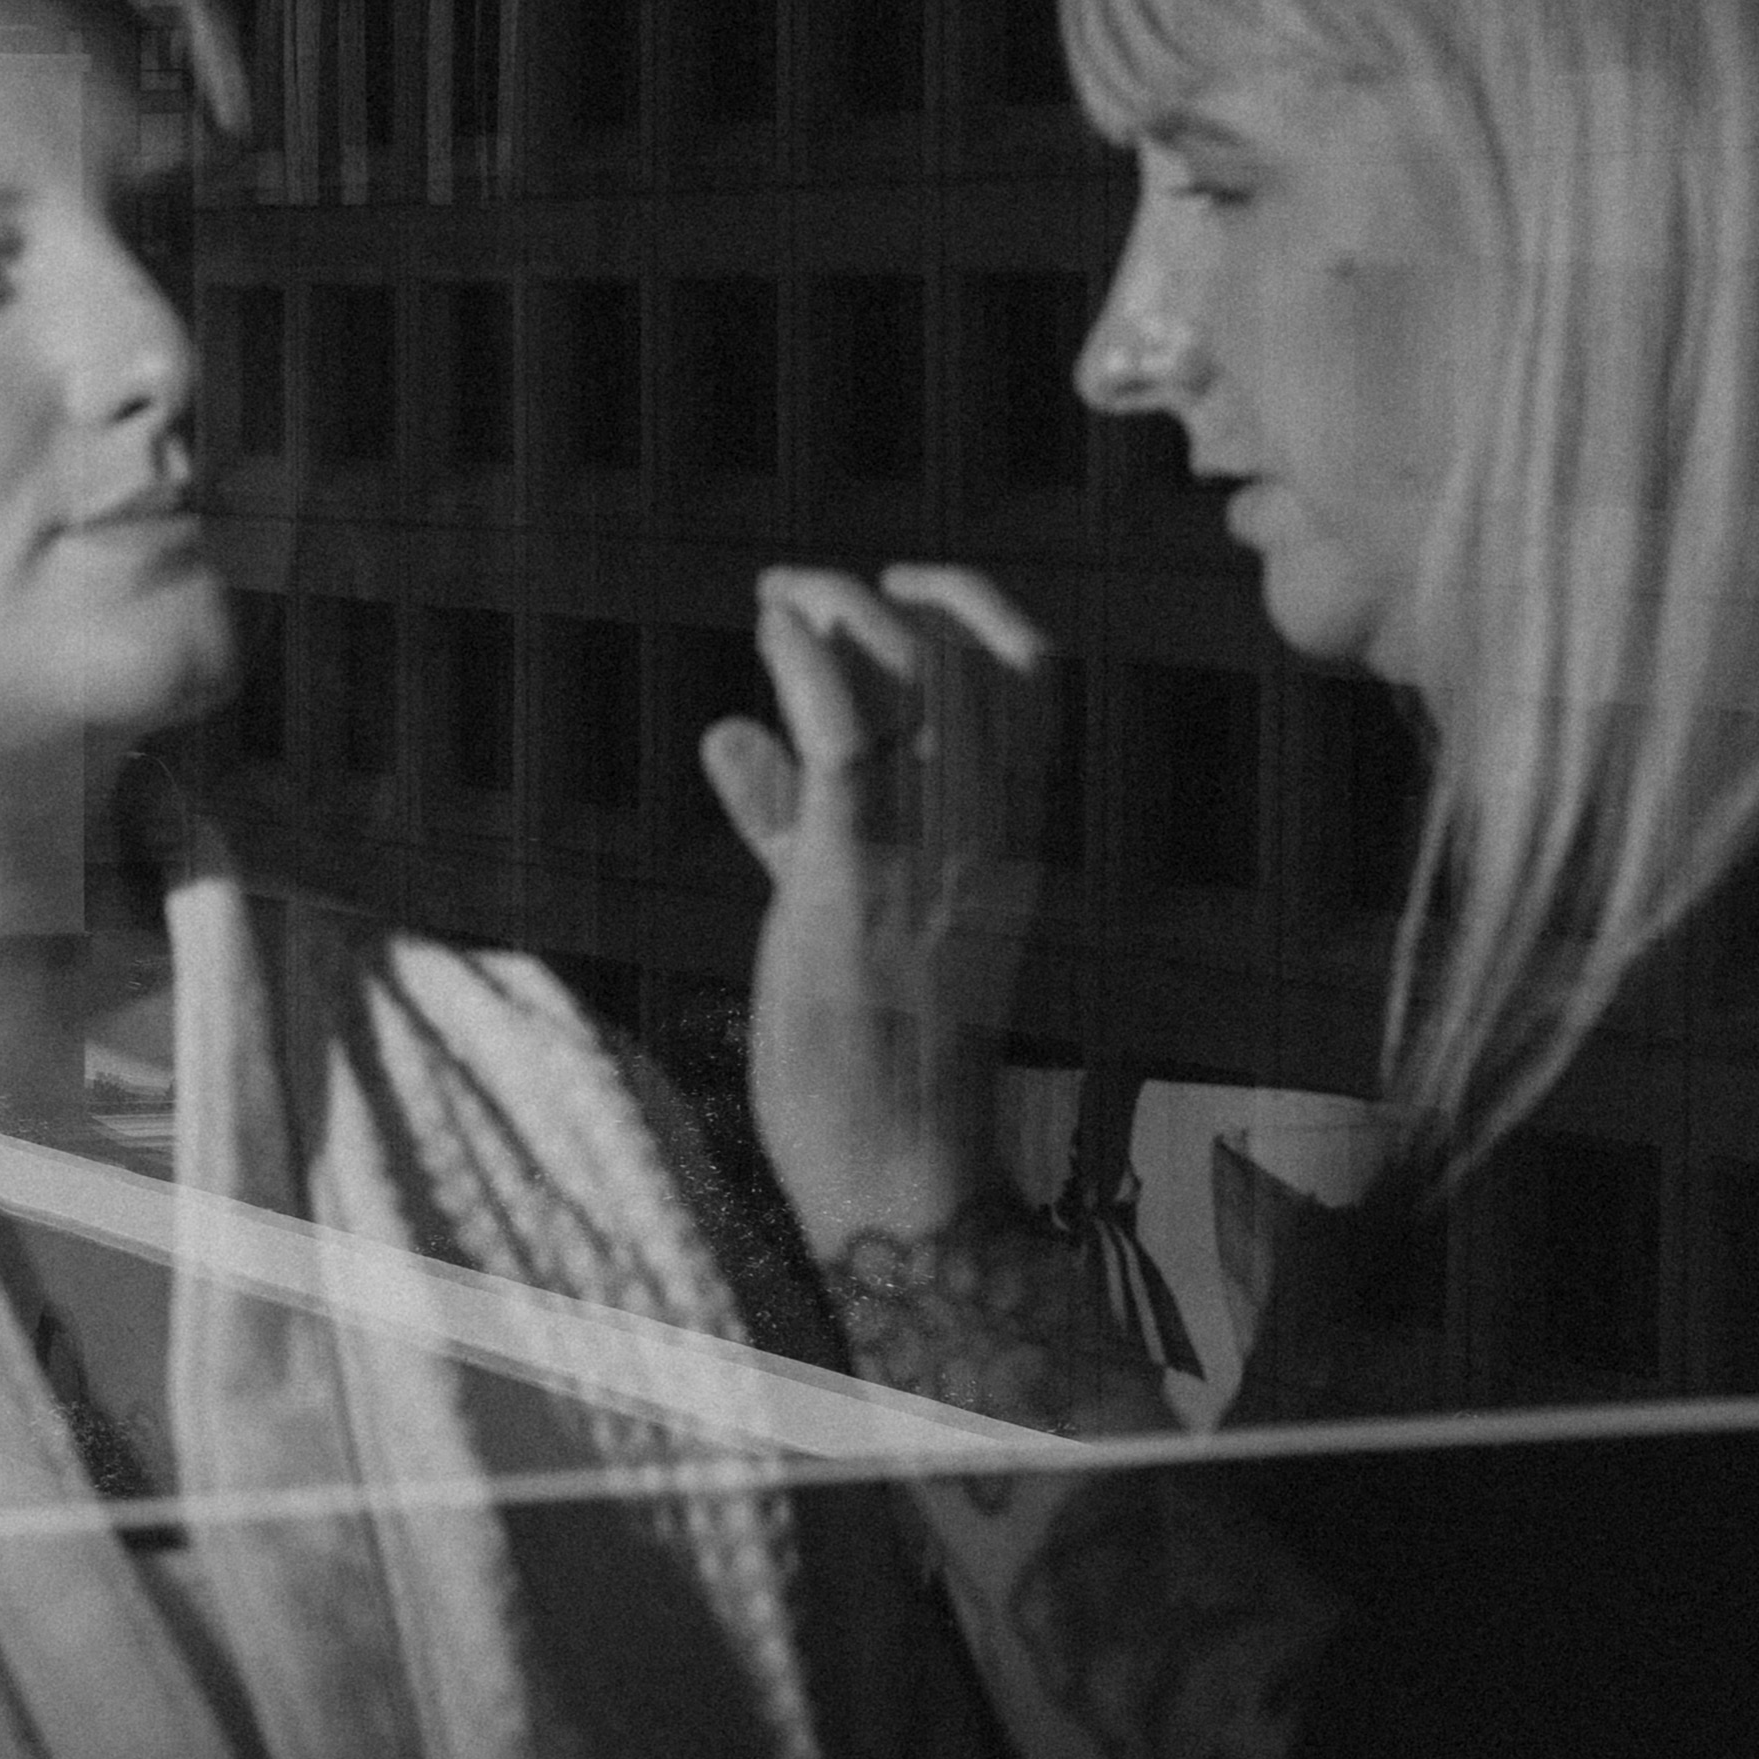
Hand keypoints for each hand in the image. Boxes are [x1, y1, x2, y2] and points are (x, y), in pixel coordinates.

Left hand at [701, 567, 1053, 1261]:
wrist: (898, 1174)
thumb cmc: (868, 1059)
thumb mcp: (834, 908)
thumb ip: (787, 815)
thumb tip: (725, 731)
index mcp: (1005, 842)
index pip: (1033, 685)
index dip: (975, 611)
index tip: (903, 584)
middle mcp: (982, 836)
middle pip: (973, 665)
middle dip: (883, 600)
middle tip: (796, 590)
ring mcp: (926, 860)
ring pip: (922, 685)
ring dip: (840, 616)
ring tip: (777, 600)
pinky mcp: (856, 887)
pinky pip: (851, 746)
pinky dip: (811, 669)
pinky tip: (772, 632)